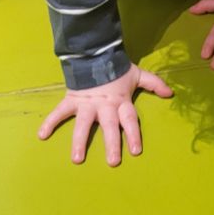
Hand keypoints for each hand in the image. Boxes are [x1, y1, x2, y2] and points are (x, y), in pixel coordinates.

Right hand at [37, 63, 173, 166]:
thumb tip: (171, 94)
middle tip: (113, 161)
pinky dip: (50, 122)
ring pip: (83, 124)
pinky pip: (59, 112)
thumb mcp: (137, 75)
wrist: (95, 52)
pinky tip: (42, 135)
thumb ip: (154, 84)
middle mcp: (104, 106)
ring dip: (79, 141)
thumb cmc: (117, 68)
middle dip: (112, 144)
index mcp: (120, 102)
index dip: (134, 134)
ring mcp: (87, 104)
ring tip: (77, 159)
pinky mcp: (72, 100)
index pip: (130, 120)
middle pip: (109, 127)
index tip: (136, 150)